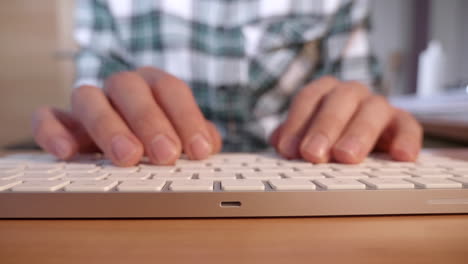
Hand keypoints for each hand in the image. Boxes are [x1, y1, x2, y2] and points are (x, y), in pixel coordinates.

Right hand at [32, 67, 221, 165]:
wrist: (123, 143)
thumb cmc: (159, 137)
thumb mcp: (183, 136)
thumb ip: (199, 136)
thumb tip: (209, 143)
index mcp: (153, 85)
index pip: (170, 89)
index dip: (186, 118)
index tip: (198, 150)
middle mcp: (120, 88)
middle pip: (130, 87)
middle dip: (150, 121)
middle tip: (165, 154)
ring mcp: (90, 103)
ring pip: (88, 97)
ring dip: (108, 126)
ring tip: (127, 157)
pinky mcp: (62, 122)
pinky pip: (47, 117)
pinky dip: (53, 131)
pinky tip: (67, 153)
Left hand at [270, 76, 422, 162]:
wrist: (365, 141)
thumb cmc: (330, 137)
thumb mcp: (308, 136)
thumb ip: (292, 136)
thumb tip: (277, 141)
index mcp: (325, 92)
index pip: (309, 98)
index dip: (297, 122)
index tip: (287, 149)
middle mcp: (352, 94)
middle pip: (339, 100)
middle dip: (325, 126)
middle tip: (313, 154)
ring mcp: (379, 106)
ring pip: (372, 110)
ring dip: (358, 133)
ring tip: (346, 157)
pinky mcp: (403, 123)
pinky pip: (409, 126)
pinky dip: (406, 140)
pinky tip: (400, 157)